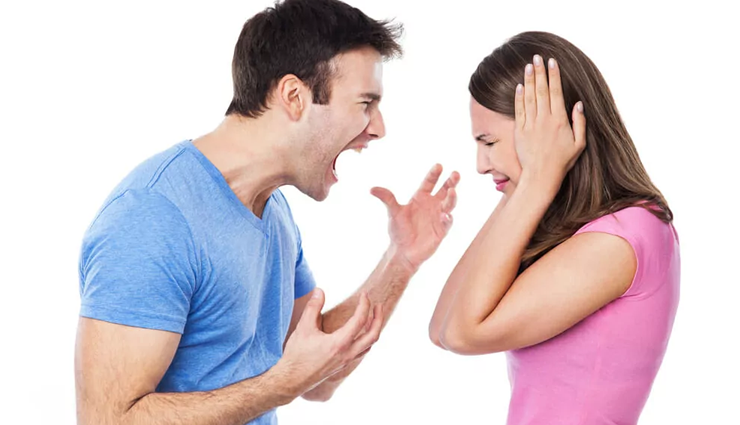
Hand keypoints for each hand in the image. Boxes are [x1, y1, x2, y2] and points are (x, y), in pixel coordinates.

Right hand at [276, 289, 381, 396]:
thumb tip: (320, 290)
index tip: (364, 294)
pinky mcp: (343, 366)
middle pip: (373, 335)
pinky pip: (362, 352)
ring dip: (374, 330)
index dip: (365, 305)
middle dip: (378, 318)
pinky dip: (366, 340)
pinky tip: (360, 333)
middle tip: (378, 305)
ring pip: (369, 345)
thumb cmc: (296, 354)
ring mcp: (346, 361)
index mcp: (339, 344)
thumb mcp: (303, 328)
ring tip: (372, 317)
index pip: (360, 321)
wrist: (291, 380)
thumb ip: (313, 307)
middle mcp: (347, 354)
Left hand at [370, 164, 459, 269]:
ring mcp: (438, 217)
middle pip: (445, 190)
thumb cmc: (399, 231)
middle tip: (456, 173)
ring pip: (449, 205)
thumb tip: (371, 189)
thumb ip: (387, 199)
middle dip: (451, 182)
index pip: (430, 182)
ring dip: (452, 198)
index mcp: (421, 198)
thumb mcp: (393, 212)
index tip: (439, 165)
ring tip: (452, 191)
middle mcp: (432, 205)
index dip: (434, 174)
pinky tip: (446, 215)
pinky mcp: (441, 230)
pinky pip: (447, 223)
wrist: (402, 251)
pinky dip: (448, 219)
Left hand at [514, 55, 585, 189]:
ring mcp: (530, 124)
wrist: (541, 176)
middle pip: (541, 90)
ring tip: (528, 66)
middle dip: (540, 72)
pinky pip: (519, 110)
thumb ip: (580, 123)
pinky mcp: (519, 131)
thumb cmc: (562, 161)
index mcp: (560, 120)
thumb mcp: (579, 144)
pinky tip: (520, 86)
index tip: (552, 62)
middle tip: (537, 57)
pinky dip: (519, 97)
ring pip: (529, 97)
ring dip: (529, 80)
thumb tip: (578, 104)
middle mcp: (544, 120)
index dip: (554, 76)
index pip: (556, 92)